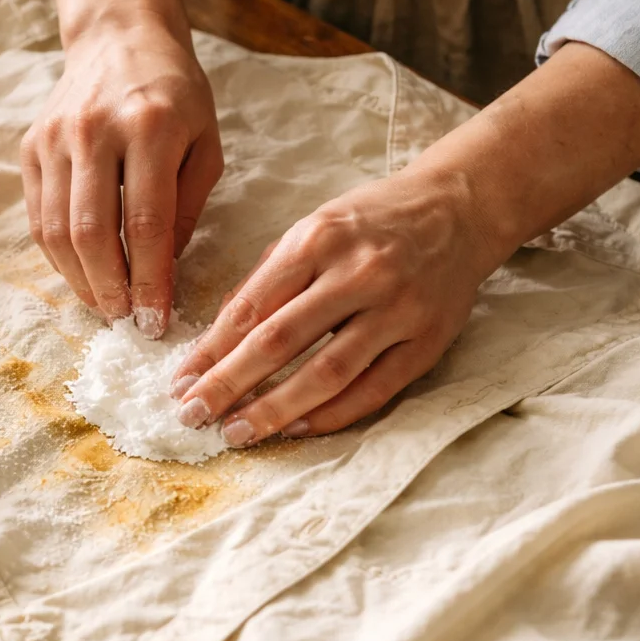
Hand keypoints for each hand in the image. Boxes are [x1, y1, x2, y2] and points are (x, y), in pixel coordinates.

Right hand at [21, 17, 223, 332]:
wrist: (119, 37)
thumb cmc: (175, 94)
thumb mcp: (205, 143)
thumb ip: (188, 206)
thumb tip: (164, 270)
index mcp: (150, 126)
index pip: (146, 222)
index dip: (151, 280)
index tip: (157, 320)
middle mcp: (94, 130)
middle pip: (92, 232)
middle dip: (110, 289)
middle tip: (127, 322)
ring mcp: (54, 138)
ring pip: (55, 230)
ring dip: (80, 280)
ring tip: (106, 306)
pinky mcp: (30, 146)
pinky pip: (37, 216)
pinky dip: (58, 256)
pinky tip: (82, 275)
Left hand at [171, 163, 504, 441]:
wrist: (459, 208)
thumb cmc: (373, 219)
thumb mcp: (314, 226)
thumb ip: (269, 277)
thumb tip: (220, 337)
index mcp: (319, 239)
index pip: (252, 306)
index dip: (211, 350)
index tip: (181, 382)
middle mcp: (358, 273)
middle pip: (281, 341)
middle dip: (229, 384)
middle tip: (194, 415)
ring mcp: (397, 309)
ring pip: (327, 373)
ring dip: (275, 409)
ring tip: (237, 433)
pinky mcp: (427, 341)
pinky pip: (374, 389)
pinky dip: (332, 414)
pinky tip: (296, 428)